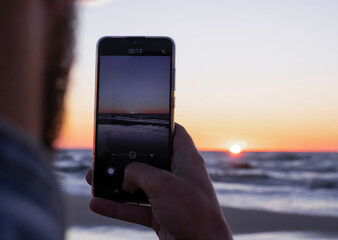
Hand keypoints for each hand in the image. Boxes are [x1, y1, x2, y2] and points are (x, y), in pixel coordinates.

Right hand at [86, 123, 231, 239]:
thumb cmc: (192, 212)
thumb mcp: (162, 184)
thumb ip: (139, 173)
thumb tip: (126, 176)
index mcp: (186, 160)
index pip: (175, 133)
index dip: (160, 126)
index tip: (140, 123)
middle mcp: (178, 175)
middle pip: (149, 161)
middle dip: (126, 159)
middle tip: (106, 156)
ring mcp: (169, 196)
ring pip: (139, 186)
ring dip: (116, 184)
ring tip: (94, 179)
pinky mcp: (161, 215)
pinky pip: (136, 208)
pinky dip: (118, 207)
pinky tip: (98, 204)